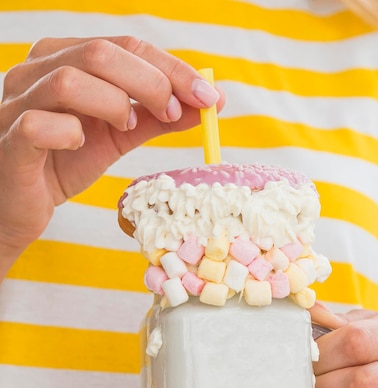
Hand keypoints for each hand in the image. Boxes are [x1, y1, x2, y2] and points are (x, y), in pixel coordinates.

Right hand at [0, 36, 222, 256]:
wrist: (20, 204)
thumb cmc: (63, 162)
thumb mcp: (118, 136)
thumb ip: (157, 118)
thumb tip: (208, 106)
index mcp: (65, 58)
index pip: (126, 45)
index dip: (172, 69)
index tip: (209, 97)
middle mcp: (37, 71)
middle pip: (101, 53)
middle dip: (152, 83)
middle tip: (176, 114)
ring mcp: (18, 103)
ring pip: (69, 81)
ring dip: (114, 104)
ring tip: (126, 128)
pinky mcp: (10, 141)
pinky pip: (40, 125)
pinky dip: (71, 133)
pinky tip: (81, 145)